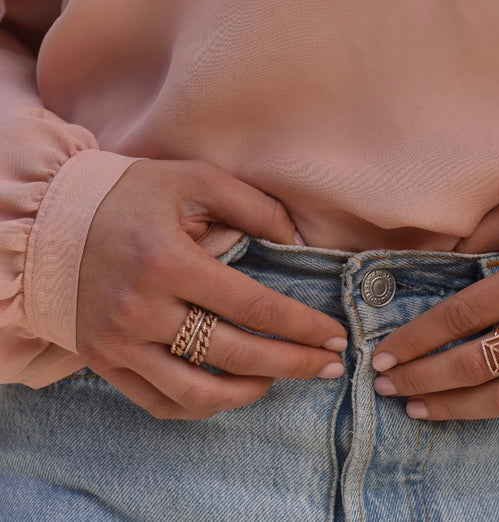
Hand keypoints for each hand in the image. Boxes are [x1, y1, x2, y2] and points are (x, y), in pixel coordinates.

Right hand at [77, 159, 346, 418]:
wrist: (48, 222)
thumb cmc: (129, 197)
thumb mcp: (193, 180)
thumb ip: (253, 205)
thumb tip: (297, 242)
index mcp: (170, 262)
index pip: (256, 308)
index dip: (304, 327)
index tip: (336, 337)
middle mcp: (144, 310)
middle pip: (237, 356)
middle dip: (295, 364)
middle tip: (330, 366)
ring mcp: (120, 343)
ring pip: (198, 393)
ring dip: (250, 393)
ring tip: (279, 378)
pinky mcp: (104, 361)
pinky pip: (159, 403)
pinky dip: (201, 406)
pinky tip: (230, 391)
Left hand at [371, 185, 498, 419]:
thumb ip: (486, 223)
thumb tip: (442, 257)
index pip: (466, 313)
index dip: (418, 337)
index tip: (385, 353)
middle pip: (479, 362)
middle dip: (423, 376)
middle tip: (386, 384)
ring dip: (452, 406)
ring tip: (414, 406)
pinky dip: (492, 410)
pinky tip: (461, 408)